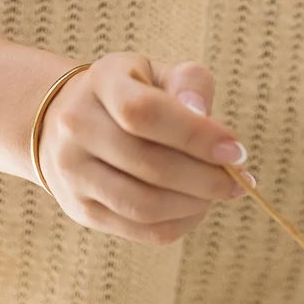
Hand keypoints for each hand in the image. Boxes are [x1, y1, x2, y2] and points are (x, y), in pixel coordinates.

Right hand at [35, 52, 249, 244]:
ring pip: (144, 205)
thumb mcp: (157, 73)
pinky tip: (197, 208)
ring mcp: (73, 172)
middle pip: (148, 164)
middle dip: (205, 178)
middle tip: (239, 179)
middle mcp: (77, 126)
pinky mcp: (80, 209)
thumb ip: (188, 84)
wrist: (64, 122)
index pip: (145, 113)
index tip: (236, 151)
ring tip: (218, 192)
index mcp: (103, 81)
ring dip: (194, 204)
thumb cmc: (131, 93)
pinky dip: (179, 224)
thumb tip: (203, 117)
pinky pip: (139, 230)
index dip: (196, 135)